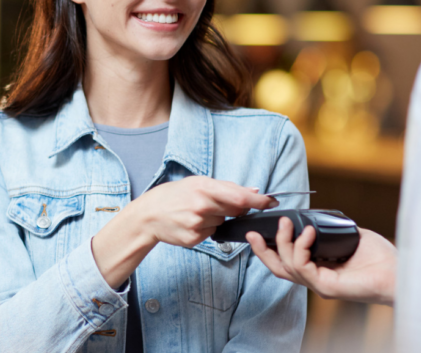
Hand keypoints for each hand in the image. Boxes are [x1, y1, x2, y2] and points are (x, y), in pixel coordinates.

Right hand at [92, 177, 275, 288]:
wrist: (148, 215)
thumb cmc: (174, 195)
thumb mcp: (197, 182)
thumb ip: (226, 187)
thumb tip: (254, 190)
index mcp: (203, 187)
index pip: (240, 196)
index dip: (259, 201)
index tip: (272, 202)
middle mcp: (201, 206)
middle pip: (235, 210)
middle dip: (237, 208)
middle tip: (222, 203)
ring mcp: (197, 224)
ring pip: (223, 222)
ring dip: (218, 217)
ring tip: (197, 211)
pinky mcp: (195, 239)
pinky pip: (212, 232)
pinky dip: (208, 227)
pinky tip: (193, 222)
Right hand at [247, 218, 396, 305]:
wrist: (400, 272)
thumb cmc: (381, 257)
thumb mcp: (347, 235)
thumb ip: (328, 229)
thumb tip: (312, 218)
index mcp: (319, 269)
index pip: (287, 262)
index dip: (270, 248)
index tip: (259, 231)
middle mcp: (316, 279)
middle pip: (279, 269)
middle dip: (262, 251)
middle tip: (252, 233)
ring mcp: (320, 285)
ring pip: (286, 267)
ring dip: (283, 242)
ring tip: (287, 223)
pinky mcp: (326, 287)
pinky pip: (302, 267)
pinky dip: (301, 247)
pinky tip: (308, 233)